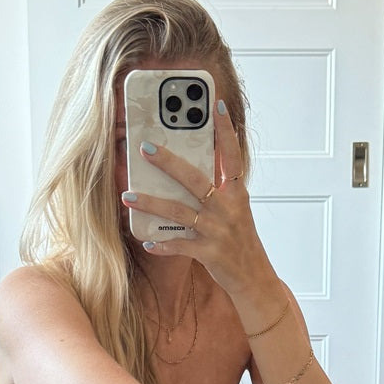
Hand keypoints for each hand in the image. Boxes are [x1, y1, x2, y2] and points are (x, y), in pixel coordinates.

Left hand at [121, 100, 274, 295]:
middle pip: (194, 180)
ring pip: (179, 211)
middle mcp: (228, 209)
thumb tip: (190, 169)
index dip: (225, 131)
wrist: (254, 278)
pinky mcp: (209, 253)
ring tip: (128, 196)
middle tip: (146, 148)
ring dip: (151, 203)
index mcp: (236, 194)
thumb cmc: (241, 242)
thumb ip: (219, 190)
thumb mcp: (236, 211)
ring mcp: (218, 231)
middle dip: (168, 163)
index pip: (231, 156)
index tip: (216, 106)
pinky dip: (162, 244)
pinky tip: (147, 241)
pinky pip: (180, 245)